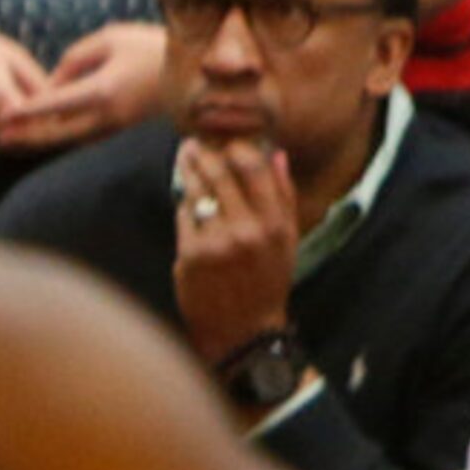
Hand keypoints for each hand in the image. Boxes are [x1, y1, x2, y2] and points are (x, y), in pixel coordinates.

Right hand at [0, 16, 51, 143]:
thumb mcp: (14, 56)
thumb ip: (38, 84)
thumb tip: (59, 108)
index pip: (37, 124)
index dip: (54, 125)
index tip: (68, 122)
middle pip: (22, 142)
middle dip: (41, 138)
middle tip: (62, 132)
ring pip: (4, 147)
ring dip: (22, 143)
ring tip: (41, 132)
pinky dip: (2, 139)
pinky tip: (15, 128)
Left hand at [0, 22, 163, 152]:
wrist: (197, 72)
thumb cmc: (152, 46)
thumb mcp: (111, 39)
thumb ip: (75, 58)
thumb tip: (52, 83)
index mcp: (103, 91)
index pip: (55, 104)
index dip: (26, 111)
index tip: (2, 116)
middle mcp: (107, 116)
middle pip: (57, 134)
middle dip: (26, 138)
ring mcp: (116, 128)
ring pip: (69, 140)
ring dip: (41, 142)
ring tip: (11, 141)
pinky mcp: (121, 130)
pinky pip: (84, 137)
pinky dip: (60, 138)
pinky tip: (41, 136)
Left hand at [172, 137, 300, 366]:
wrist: (243, 331)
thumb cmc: (266, 281)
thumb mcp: (286, 241)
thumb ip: (282, 196)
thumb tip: (275, 153)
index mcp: (276, 224)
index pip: (253, 167)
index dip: (235, 146)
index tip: (225, 138)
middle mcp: (248, 230)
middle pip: (219, 174)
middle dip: (204, 153)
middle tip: (192, 143)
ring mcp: (217, 242)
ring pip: (197, 191)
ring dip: (188, 170)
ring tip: (184, 157)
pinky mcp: (191, 254)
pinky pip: (183, 215)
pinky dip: (184, 205)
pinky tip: (185, 197)